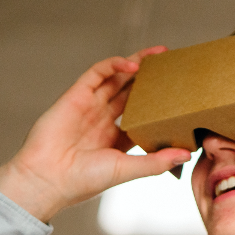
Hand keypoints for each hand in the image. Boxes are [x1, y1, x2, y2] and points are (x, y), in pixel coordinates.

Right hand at [0, 48, 190, 221]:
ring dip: (138, 64)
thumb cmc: (83, 180)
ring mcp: (90, 106)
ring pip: (117, 78)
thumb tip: (187, 154)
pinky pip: (97, 73)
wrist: (47, 179)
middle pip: (132, 92)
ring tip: (160, 54)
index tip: (180, 98)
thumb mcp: (126, 169)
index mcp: (115, 139)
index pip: (142, 116)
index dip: (159, 106)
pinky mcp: (76, 95)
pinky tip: (134, 64)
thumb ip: (156, 161)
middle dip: (152, 79)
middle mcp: (103, 120)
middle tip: (174, 66)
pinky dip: (115, 65)